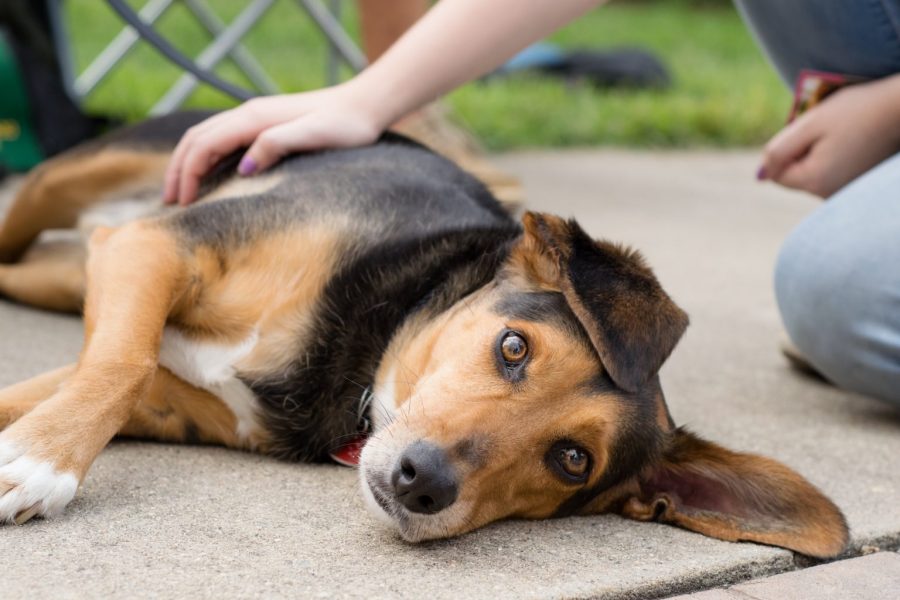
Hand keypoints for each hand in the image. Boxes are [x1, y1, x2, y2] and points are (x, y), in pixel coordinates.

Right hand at [163, 84, 384, 204]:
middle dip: (178, 171)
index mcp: (253, 118)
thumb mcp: (313, 136)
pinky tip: (208, 176)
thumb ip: (276, 145)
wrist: (364, 106)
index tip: (183, 205)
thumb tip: (243, 167)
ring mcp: (255, 118)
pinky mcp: (264, 125)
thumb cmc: (344, 126)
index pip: (204, 145)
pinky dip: (205, 158)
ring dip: (187, 163)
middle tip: (169, 204)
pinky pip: (223, 140)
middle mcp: (248, 114)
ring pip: (206, 138)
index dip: (188, 174)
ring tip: (180, 193)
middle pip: (196, 140)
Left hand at [758, 74, 899, 197]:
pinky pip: (831, 171)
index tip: (812, 131)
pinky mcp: (856, 183)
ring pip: (813, 172)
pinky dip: (834, 155)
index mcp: (815, 182)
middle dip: (802, 151)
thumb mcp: (808, 124)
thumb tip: (760, 175)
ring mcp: (845, 191)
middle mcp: (829, 194)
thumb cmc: (855, 111)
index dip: (788, 148)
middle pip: (795, 174)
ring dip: (818, 152)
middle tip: (830, 130)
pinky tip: (852, 140)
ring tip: (843, 133)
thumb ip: (778, 150)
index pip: (777, 172)